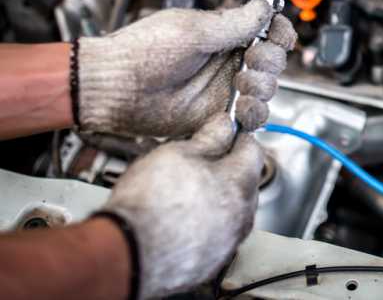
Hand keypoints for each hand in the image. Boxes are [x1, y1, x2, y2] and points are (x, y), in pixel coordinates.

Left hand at [77, 0, 296, 136]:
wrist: (116, 89)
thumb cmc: (143, 52)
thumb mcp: (193, 31)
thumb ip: (233, 22)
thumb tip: (263, 6)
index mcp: (223, 36)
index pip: (266, 31)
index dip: (278, 32)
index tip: (277, 33)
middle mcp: (228, 62)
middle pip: (273, 60)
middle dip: (270, 59)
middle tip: (251, 59)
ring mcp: (225, 90)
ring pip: (268, 89)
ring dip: (264, 85)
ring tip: (242, 83)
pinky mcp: (220, 116)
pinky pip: (253, 118)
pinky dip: (256, 112)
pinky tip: (242, 105)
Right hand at [101, 113, 263, 298]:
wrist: (126, 256)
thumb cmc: (149, 205)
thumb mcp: (177, 154)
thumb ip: (209, 137)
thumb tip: (224, 125)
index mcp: (239, 183)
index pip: (253, 150)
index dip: (239, 136)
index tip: (228, 131)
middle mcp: (241, 215)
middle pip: (244, 182)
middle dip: (226, 168)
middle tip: (199, 160)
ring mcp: (228, 242)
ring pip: (231, 210)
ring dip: (216, 197)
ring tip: (182, 190)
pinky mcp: (211, 261)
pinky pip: (216, 234)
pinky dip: (204, 223)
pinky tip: (179, 217)